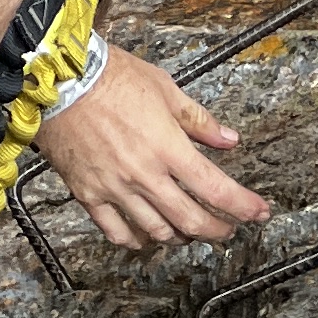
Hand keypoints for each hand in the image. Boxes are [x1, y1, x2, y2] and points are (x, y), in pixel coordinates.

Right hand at [38, 49, 272, 252]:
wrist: (59, 80)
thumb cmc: (110, 76)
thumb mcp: (164, 88)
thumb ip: (198, 120)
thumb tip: (228, 139)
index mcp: (168, 147)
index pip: (216, 189)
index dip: (243, 206)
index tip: (259, 213)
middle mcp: (144, 175)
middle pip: (191, 220)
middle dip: (218, 230)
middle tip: (229, 229)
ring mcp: (115, 188)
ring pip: (157, 232)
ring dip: (181, 237)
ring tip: (191, 232)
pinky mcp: (88, 194)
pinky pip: (116, 232)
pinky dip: (137, 241)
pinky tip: (146, 237)